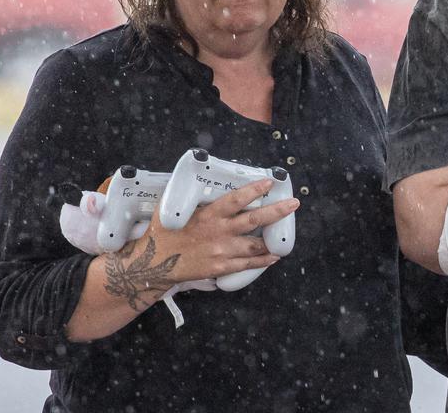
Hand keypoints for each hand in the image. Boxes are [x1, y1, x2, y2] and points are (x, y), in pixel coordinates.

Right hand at [144, 178, 300, 284]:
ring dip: (272, 239)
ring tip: (285, 234)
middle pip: (254, 220)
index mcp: (208, 214)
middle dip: (277, 211)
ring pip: (256, 245)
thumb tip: (194, 179)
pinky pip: (248, 265)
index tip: (269, 183)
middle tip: (293, 204)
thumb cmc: (163, 232)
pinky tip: (273, 256)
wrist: (154, 263)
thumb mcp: (174, 209)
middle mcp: (219, 232)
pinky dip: (263, 260)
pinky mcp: (222, 268)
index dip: (254, 190)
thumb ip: (188, 197)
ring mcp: (222, 251)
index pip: (236, 199)